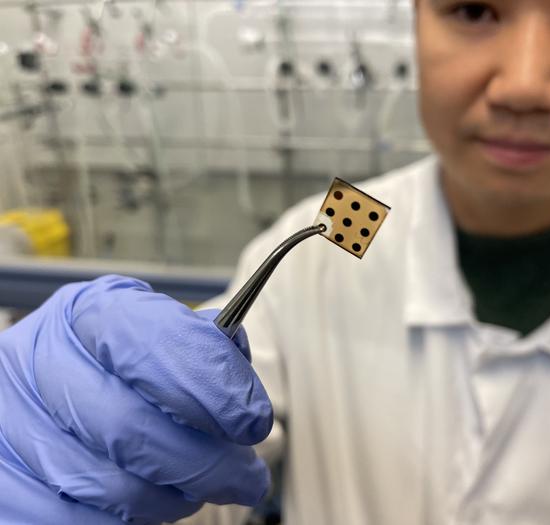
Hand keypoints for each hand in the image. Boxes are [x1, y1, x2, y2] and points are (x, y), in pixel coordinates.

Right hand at [0, 275, 272, 523]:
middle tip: (249, 477)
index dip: (211, 383)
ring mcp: (11, 424)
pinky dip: (135, 521)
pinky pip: (79, 520)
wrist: (60, 396)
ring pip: (109, 484)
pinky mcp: (7, 483)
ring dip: (176, 496)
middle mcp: (37, 361)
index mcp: (86, 313)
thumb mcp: (162, 337)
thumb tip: (236, 365)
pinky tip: (159, 503)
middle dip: (207, 461)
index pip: (150, 340)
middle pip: (130, 425)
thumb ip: (201, 346)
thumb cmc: (128, 367)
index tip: (254, 420)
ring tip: (207, 488)